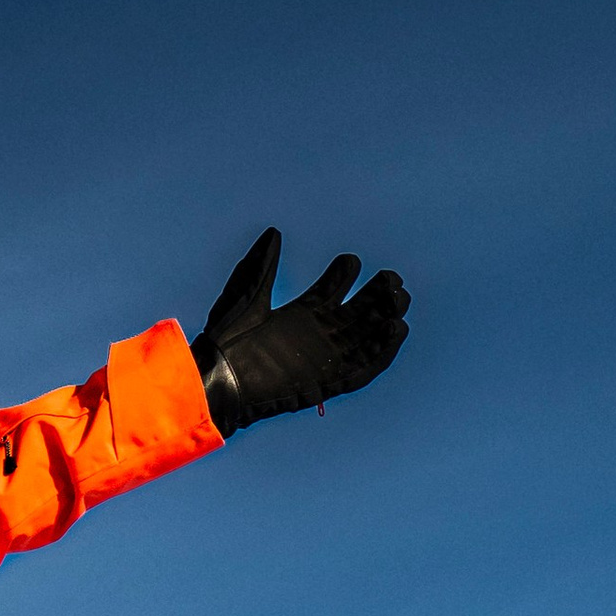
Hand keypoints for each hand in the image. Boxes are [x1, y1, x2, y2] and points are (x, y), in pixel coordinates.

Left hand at [192, 227, 410, 435]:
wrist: (215, 379)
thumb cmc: (224, 341)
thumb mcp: (246, 295)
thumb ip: (263, 266)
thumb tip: (274, 233)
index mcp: (298, 315)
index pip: (331, 291)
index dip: (344, 274)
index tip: (352, 260)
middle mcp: (315, 336)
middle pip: (357, 313)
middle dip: (377, 296)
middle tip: (391, 278)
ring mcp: (322, 359)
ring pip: (364, 338)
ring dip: (384, 320)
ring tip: (400, 299)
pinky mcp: (326, 381)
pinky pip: (361, 368)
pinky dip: (381, 352)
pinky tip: (396, 330)